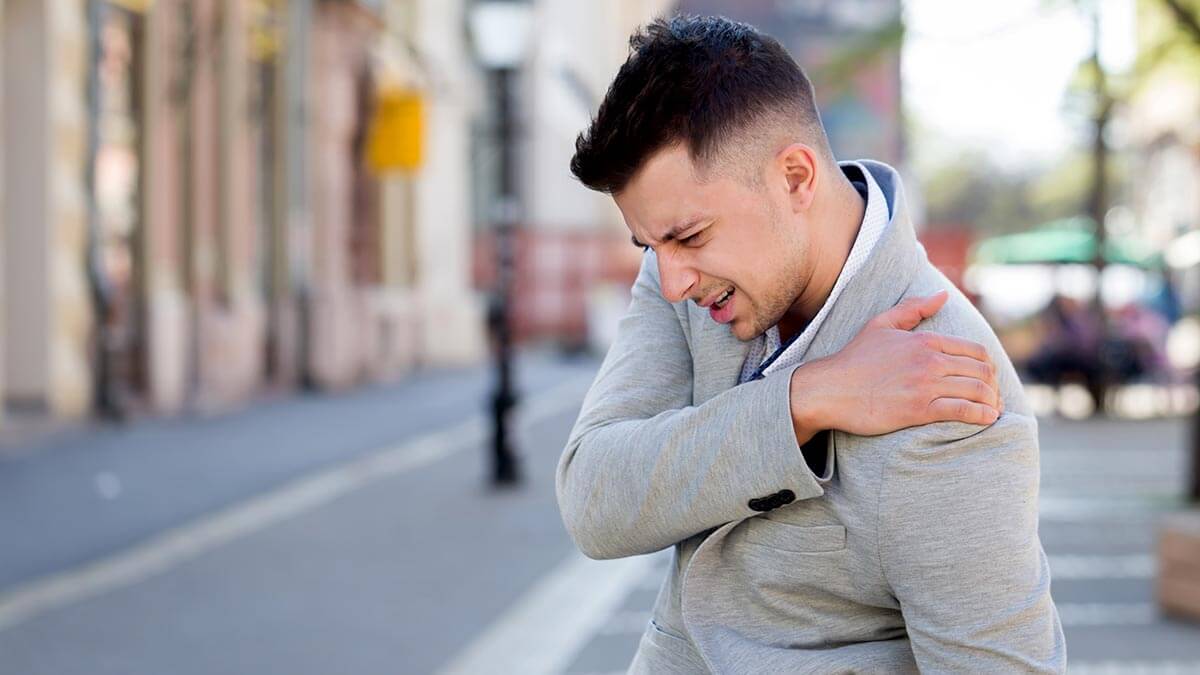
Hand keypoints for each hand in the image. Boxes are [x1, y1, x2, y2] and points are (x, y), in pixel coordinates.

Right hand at [789, 291, 1001, 441]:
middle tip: (993, 397)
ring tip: (992, 410)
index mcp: (925, 340)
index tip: (988, 378)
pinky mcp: (919, 410)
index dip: (989, 366)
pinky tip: (987, 419)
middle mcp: (929, 361)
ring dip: (991, 402)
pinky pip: (962, 411)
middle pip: (981, 372)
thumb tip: (942, 296)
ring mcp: (925, 385)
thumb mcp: (881, 324)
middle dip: (994, 386)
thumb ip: (913, 309)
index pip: (975, 351)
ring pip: (977, 391)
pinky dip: (981, 416)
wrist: (830, 389)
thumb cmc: (854, 359)